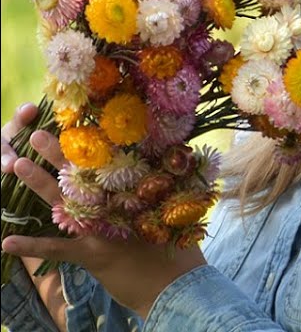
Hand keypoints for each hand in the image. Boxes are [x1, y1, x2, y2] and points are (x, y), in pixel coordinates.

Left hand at [1, 123, 205, 319]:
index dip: (90, 143)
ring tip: (16, 164)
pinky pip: (56, 249)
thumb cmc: (176, 246)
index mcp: (135, 191)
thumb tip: (177, 154)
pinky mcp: (91, 254)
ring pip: (64, 202)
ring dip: (37, 183)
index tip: (74, 124)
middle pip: (81, 174)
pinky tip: (6, 242)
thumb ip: (167, 184)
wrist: (175, 283)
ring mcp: (101, 228)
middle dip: (56, 154)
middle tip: (35, 134)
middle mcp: (116, 205)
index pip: (109, 161)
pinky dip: (31, 246)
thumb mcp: (176, 209)